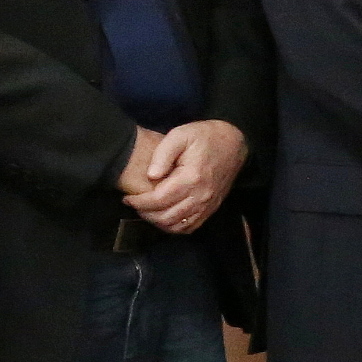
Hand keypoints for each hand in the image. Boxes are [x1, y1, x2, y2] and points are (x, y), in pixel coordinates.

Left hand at [122, 120, 247, 233]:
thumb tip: (150, 176)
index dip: (139, 202)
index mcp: (191, 177)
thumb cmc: (204, 137)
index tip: (127, 198)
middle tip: (134, 203)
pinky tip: (164, 216)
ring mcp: (207, 205)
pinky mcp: (211, 209)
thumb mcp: (180, 134)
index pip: (158, 200)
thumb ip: (162, 154)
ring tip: (147, 210)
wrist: (234, 144)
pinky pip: (189, 227)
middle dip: (144, 213)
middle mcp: (200, 196)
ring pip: (176, 225)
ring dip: (157, 221)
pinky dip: (173, 226)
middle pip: (165, 216)